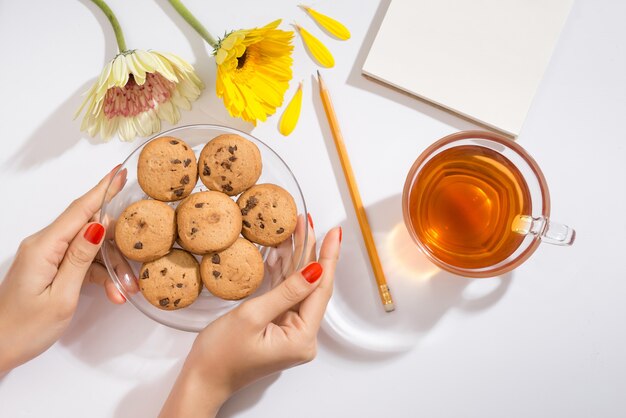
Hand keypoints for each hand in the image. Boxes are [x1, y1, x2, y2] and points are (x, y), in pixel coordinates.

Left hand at [0, 166, 127, 373]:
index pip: (79, 210)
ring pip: (88, 248)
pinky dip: (97, 274)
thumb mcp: (61, 296)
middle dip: (116, 245)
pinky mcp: (49, 266)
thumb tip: (99, 224)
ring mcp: (45, 255)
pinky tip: (112, 291)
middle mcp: (43, 245)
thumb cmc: (25, 328)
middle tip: (136, 258)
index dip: (102, 190)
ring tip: (124, 289)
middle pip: (89, 229)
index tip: (120, 172)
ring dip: (109, 266)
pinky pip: (80, 261)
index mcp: (43, 247)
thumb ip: (80, 258)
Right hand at [160, 219, 340, 417]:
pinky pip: (286, 294)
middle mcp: (302, 336)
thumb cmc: (221, 356)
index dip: (327, 257)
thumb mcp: (252, 316)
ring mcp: (291, 331)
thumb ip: (286, 291)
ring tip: (296, 229)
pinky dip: (284, 273)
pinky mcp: (279, 327)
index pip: (321, 289)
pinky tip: (282, 251)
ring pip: (299, 287)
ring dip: (296, 258)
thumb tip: (314, 270)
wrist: (203, 379)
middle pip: (312, 285)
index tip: (334, 232)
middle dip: (310, 251)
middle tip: (308, 221)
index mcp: (302, 338)